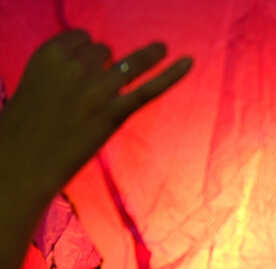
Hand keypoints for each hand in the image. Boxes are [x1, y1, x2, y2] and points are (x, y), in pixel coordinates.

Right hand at [0, 29, 192, 207]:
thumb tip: (92, 69)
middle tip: (96, 89)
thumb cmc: (26, 130)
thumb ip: (62, 74)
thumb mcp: (37, 87)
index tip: (87, 63)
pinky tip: (189, 61)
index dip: (86, 51)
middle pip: (104, 51)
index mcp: (49, 55)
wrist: (25, 162)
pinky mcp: (114, 113)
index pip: (81, 38)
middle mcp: (74, 67)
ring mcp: (97, 90)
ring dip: (144, 56)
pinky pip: (149, 88)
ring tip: (160, 47)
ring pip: (127, 62)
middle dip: (106, 64)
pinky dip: (171, 74)